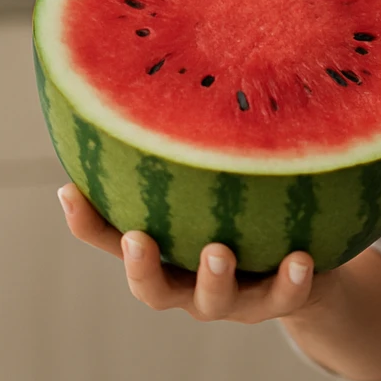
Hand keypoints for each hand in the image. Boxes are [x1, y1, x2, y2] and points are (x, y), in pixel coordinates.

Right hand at [57, 181, 334, 323]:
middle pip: (154, 290)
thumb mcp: (216, 188)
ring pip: (215, 301)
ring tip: (218, 253)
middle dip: (143, 268)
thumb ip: (187, 158)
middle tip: (139, 239)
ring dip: (213, 277)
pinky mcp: (282, 301)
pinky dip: (291, 280)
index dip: (86, 223)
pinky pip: (286, 296)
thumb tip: (158, 80)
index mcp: (166, 255)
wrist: (311, 270)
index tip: (68, 191)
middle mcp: (192, 283)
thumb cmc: (246, 217)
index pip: (114, 241)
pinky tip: (300, 256)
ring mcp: (235, 298)